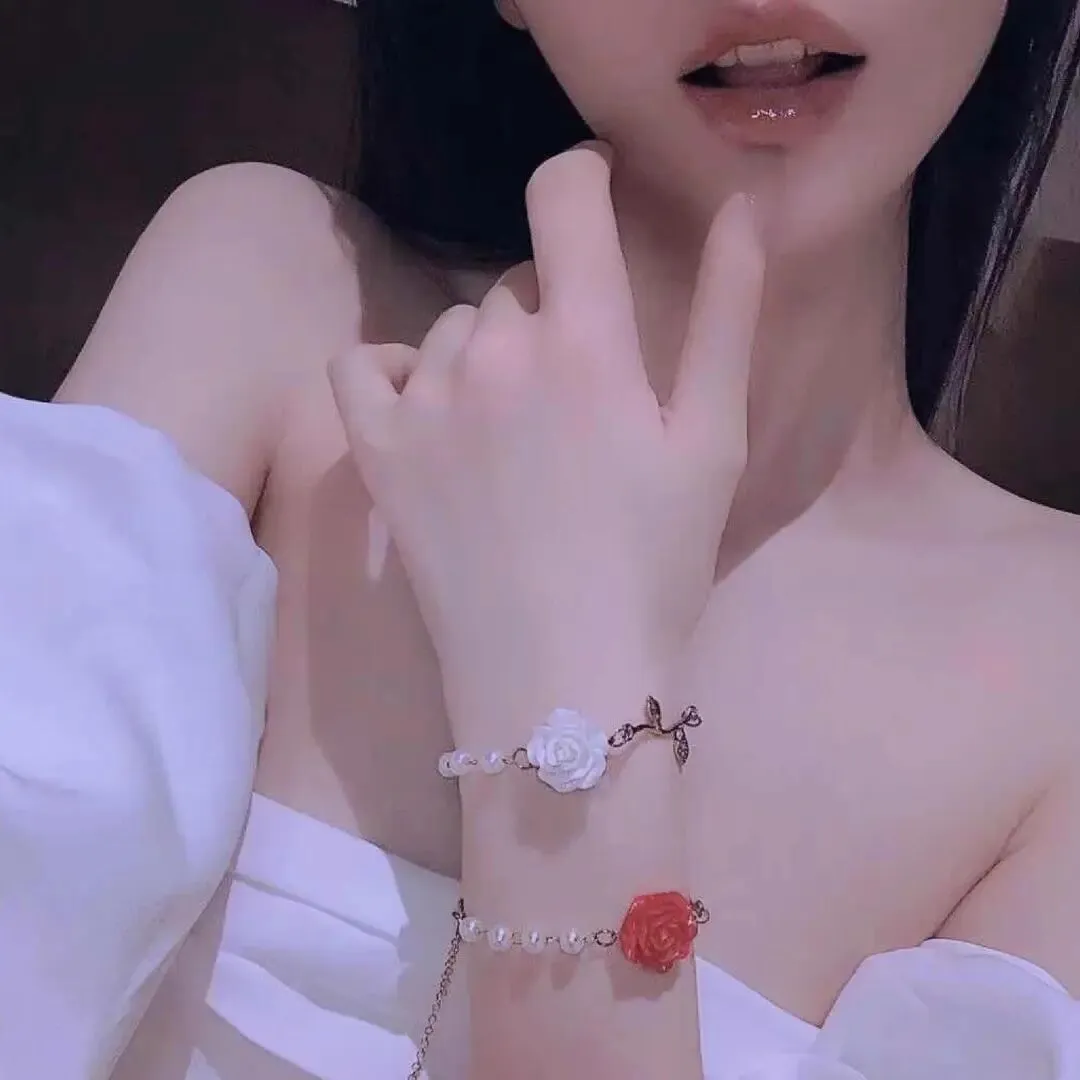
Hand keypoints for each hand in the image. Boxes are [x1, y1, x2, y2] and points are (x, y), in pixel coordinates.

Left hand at [329, 144, 763, 734]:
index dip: (583, 177)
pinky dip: (395, 372)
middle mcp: (496, 353)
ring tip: (516, 438)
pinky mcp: (377, 454)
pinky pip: (364, 366)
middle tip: (581, 406)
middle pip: (517, 287)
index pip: (565, 198)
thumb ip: (726, 316)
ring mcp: (426, 403)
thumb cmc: (655, 568)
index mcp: (585, 342)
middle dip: (552, 321)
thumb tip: (740, 207)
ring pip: (454, 331)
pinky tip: (430, 409)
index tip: (597, 195)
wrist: (561, 678)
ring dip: (486, 358)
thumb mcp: (712, 442)